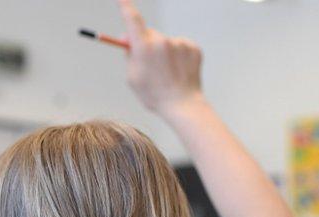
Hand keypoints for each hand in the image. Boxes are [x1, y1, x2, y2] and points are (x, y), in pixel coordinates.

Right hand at [119, 0, 204, 117]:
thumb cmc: (154, 95)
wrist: (183, 105)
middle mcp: (162, 41)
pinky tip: (177, 70)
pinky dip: (176, 55)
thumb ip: (129, 55)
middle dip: (144, 41)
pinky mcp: (193, 47)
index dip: (125, 7)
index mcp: (144, 48)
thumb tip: (129, 39)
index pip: (132, 19)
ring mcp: (180, 43)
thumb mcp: (132, 78)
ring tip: (165, 72)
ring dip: (162, 51)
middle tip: (144, 58)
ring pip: (165, 42)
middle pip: (149, 33)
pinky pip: (179, 46)